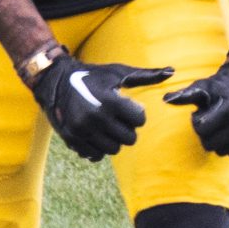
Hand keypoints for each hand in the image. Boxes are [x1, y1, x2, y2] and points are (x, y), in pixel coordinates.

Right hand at [30, 54, 173, 160]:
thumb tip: (172, 72)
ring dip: (114, 139)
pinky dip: (98, 147)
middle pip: (129, 139)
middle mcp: (95, 118)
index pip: (140, 121)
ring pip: (113, 150)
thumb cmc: (93, 75)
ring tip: (107, 124)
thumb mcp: (118, 72)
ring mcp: (82, 131)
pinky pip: (96, 155)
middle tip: (118, 117)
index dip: (138, 114)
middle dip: (127, 129)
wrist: (56, 82)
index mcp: (109, 100)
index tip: (129, 107)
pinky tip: (96, 133)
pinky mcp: (72, 140)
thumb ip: (145, 76)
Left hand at [164, 60, 228, 158]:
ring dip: (220, 142)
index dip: (198, 122)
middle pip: (212, 145)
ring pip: (225, 153)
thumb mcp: (204, 86)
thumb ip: (186, 95)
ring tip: (223, 125)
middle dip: (207, 135)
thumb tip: (166, 99)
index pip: (202, 129)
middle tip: (212, 121)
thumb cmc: (222, 86)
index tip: (203, 112)